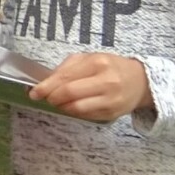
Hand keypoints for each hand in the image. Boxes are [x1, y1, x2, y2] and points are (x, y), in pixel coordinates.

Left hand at [31, 52, 152, 121]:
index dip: (46, 87)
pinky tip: (73, 105)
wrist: (141, 81)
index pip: (66, 78)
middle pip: (69, 94)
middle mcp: (106, 82)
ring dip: (61, 107)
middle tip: (46, 97)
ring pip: (76, 108)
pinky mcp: (112, 113)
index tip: (34, 92)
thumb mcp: (89, 58)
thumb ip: (66, 68)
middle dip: (52, 97)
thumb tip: (44, 82)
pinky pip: (86, 115)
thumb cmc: (110, 67)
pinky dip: (74, 111)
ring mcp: (111, 100)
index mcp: (98, 63)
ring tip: (59, 101)